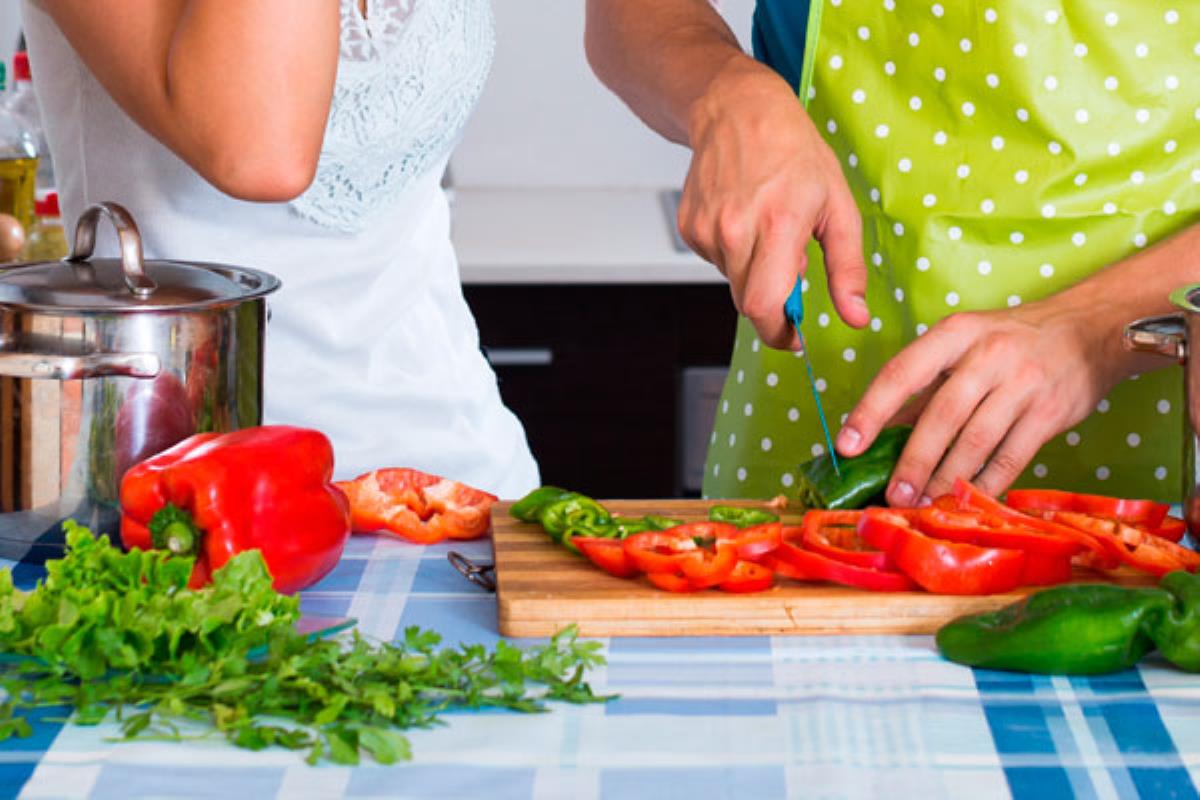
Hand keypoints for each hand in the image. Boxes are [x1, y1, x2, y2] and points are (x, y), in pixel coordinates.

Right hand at [678, 58, 869, 347]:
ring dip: (754, 272)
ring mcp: (706, 230)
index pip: (764, 306)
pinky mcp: (689, 228)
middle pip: (748, 302)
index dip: (779, 333)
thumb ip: (848, 268)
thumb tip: (856, 317)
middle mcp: (735, 230)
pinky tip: (744, 218)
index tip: (794, 337)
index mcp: (778, 225)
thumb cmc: (794, 152)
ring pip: (733, 282)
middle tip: (792, 270)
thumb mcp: (839, 206)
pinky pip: (715, 263)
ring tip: (767, 229)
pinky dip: (734, 254)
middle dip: (773, 301)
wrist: (736, 110)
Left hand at [836, 296, 1128, 505]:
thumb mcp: (963, 347)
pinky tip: (964, 501)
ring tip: (921, 504)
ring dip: (944, 479)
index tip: (846, 446)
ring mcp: (1023, 383)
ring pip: (975, 441)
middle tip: (891, 494)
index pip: (902, 372)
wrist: (1091, 331)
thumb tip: (878, 434)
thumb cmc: (1012, 341)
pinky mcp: (1050, 412)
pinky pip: (1011, 457)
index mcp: (955, 334)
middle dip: (912, 460)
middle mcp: (988, 354)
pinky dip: (985, 484)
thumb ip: (924, 388)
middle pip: (941, 415)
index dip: (871, 411)